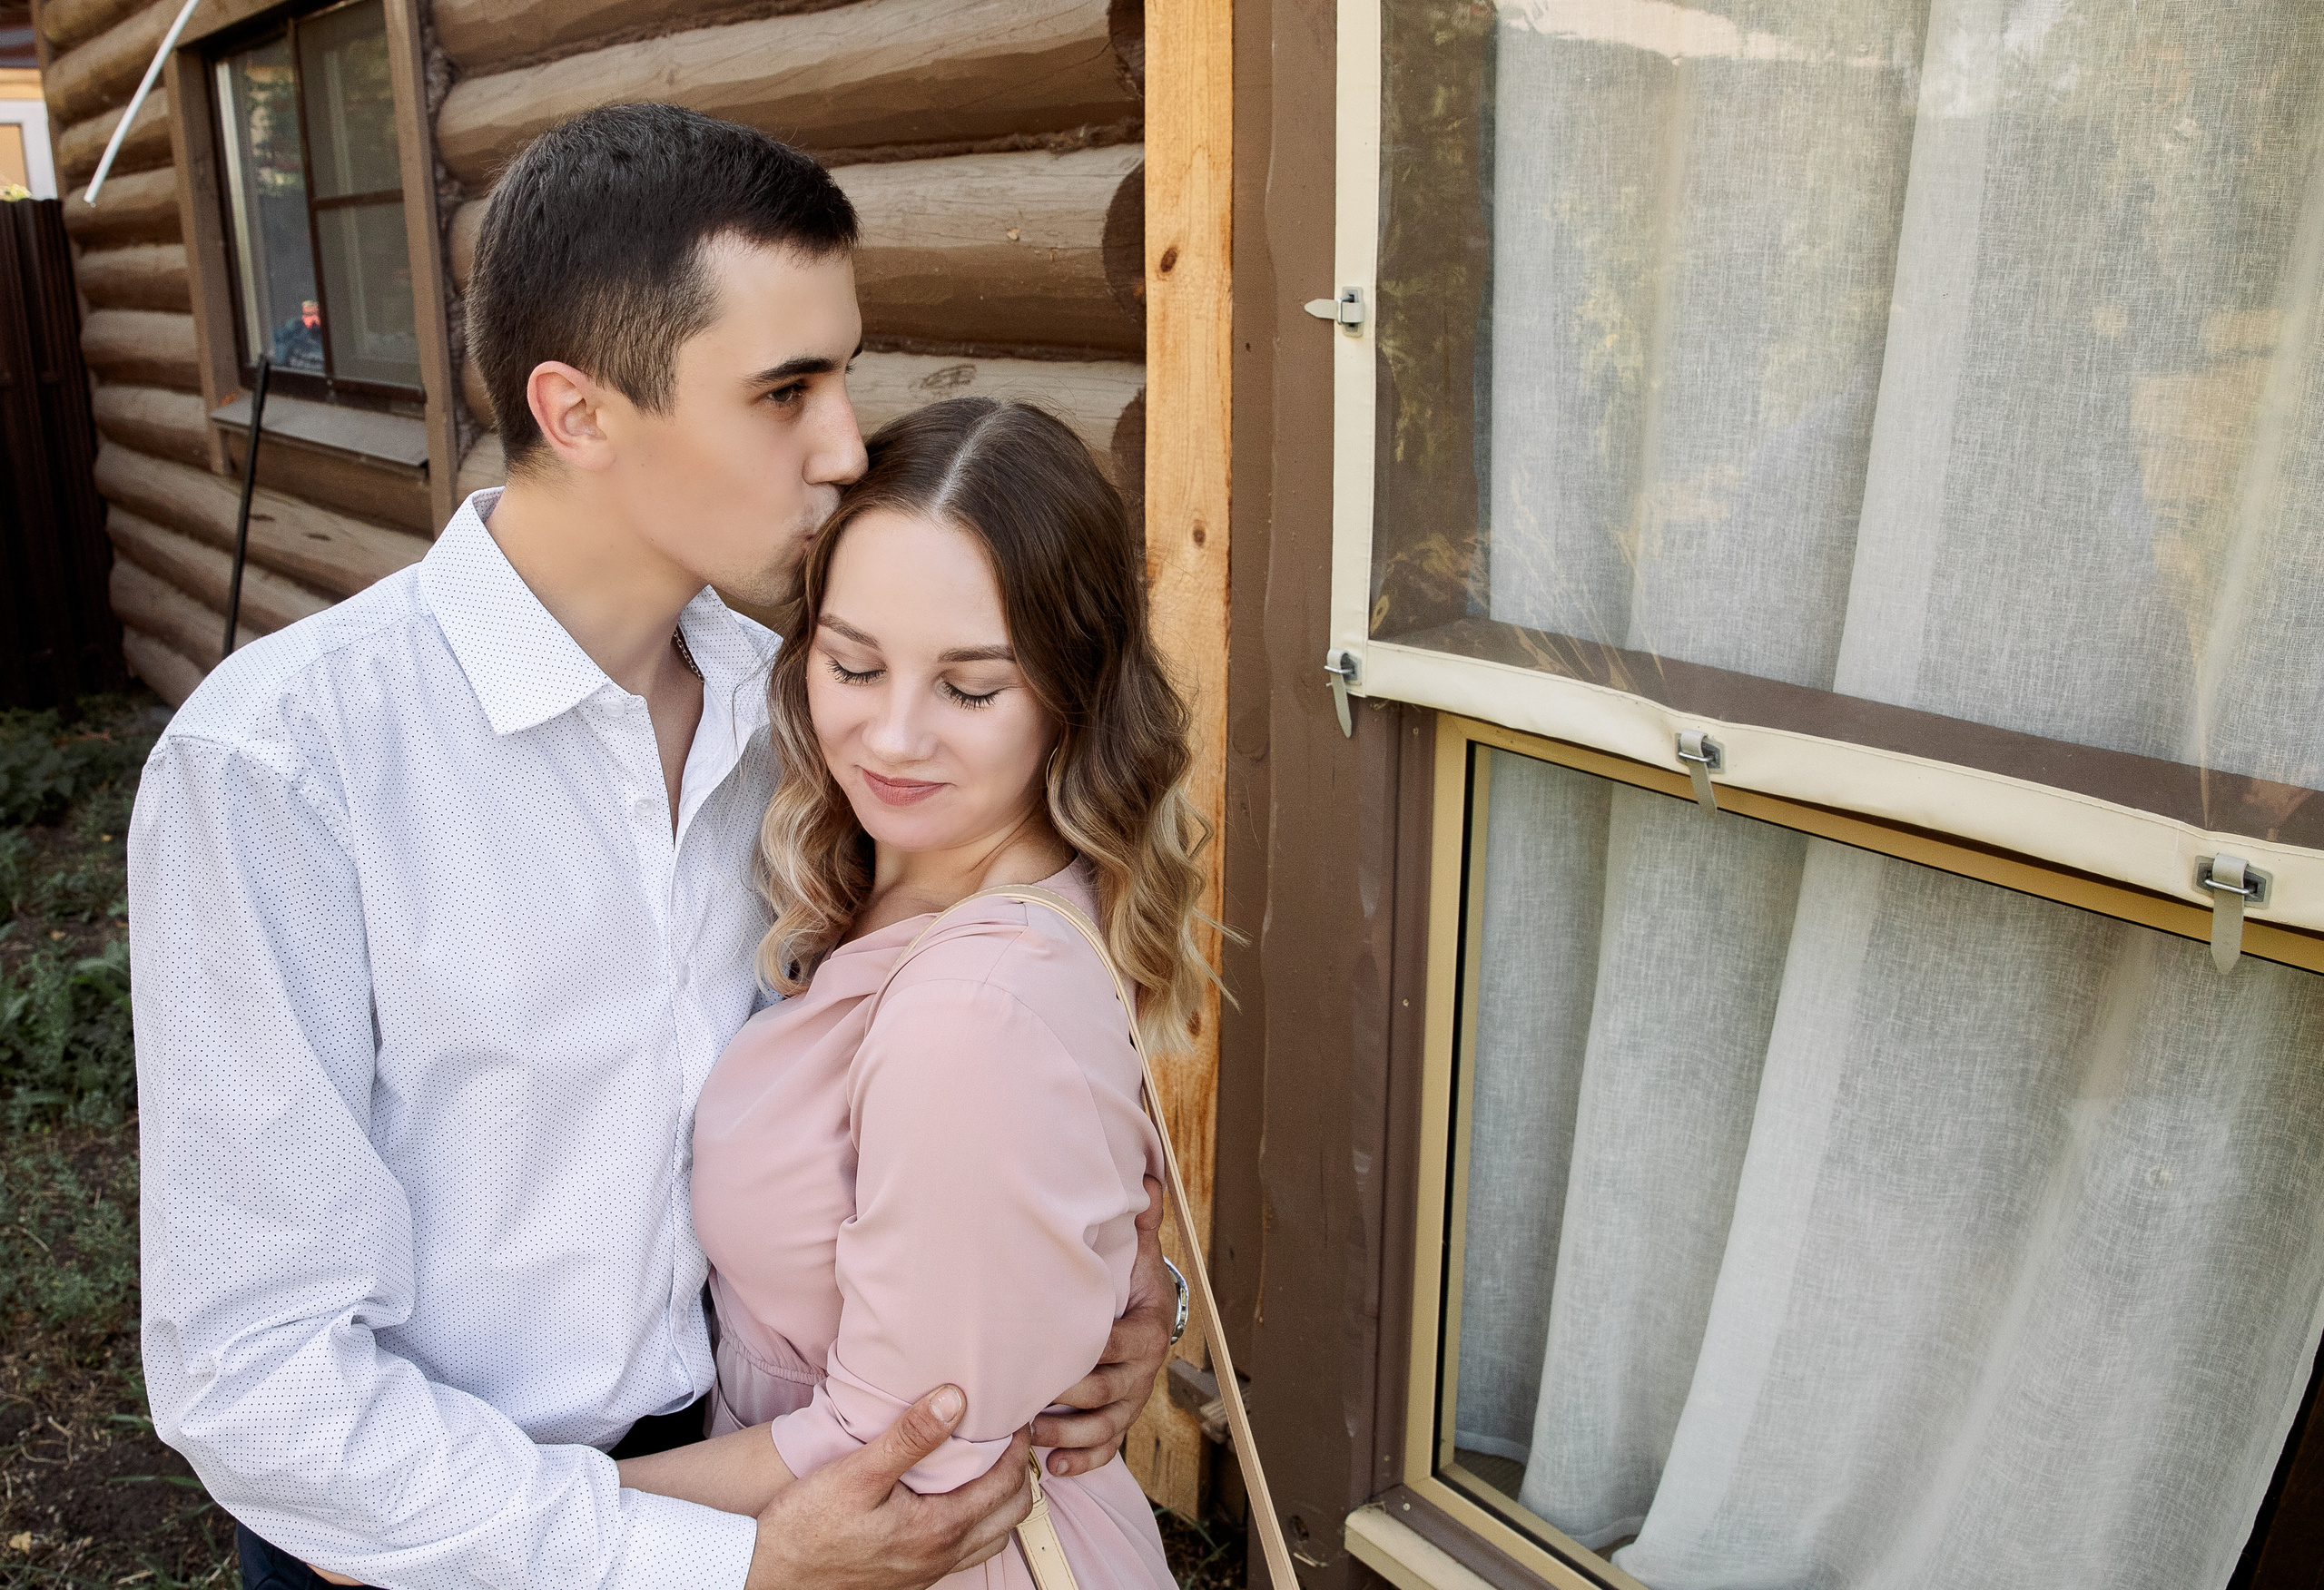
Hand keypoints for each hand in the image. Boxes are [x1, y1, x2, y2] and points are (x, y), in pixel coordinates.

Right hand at [745, 1384, 1032, 1589]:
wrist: (768, 1575)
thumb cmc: (806, 1526)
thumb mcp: (856, 1472)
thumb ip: (909, 1437)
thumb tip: (955, 1399)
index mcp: (938, 1529)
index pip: (1006, 1485)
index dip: (1017, 1446)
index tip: (1013, 1416)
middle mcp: (941, 1557)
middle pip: (1010, 1514)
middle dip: (1018, 1473)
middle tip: (1007, 1436)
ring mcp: (927, 1572)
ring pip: (991, 1538)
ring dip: (1000, 1501)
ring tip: (985, 1464)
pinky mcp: (909, 1578)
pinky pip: (964, 1552)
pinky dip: (976, 1522)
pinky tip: (950, 1498)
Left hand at [1031, 1174, 1171, 1477]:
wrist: (1145, 1310)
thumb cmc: (1127, 1281)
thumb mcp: (1134, 1251)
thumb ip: (1138, 1221)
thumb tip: (1147, 1175)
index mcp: (1146, 1328)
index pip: (1115, 1345)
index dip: (1084, 1355)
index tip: (1046, 1353)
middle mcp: (1144, 1368)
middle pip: (1105, 1391)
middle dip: (1065, 1398)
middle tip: (1023, 1397)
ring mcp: (1132, 1398)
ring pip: (1104, 1427)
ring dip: (1067, 1435)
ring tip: (1031, 1434)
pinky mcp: (1120, 1420)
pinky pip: (1106, 1449)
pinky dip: (1082, 1462)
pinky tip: (1055, 1469)